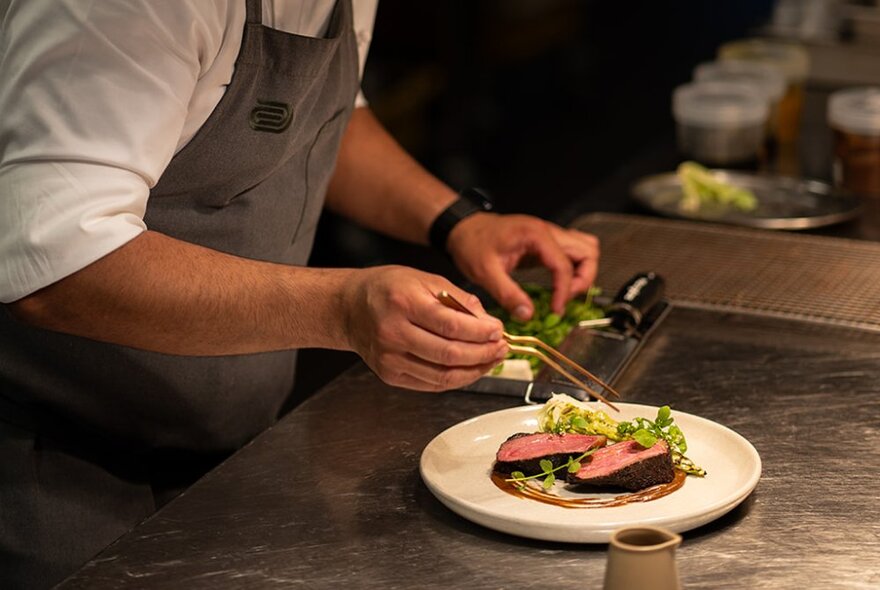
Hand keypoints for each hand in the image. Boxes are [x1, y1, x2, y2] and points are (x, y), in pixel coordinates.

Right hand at [342, 265, 507, 390]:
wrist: (350, 308)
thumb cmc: (388, 289)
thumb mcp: (425, 279)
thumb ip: (459, 300)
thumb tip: (489, 323)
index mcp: (403, 303)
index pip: (451, 325)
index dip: (480, 332)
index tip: (498, 331)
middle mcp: (393, 333)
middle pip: (449, 354)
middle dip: (483, 354)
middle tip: (501, 348)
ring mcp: (390, 358)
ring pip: (443, 376)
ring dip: (475, 370)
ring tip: (491, 360)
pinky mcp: (390, 375)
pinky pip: (432, 384)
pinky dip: (457, 379)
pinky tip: (471, 368)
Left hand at [446, 213, 599, 319]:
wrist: (464, 229)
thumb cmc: (472, 244)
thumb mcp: (485, 272)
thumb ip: (508, 294)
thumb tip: (528, 315)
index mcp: (535, 235)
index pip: (565, 264)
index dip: (565, 290)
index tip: (556, 309)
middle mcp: (548, 231)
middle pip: (588, 252)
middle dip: (582, 279)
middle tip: (563, 300)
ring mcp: (550, 235)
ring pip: (586, 249)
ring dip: (583, 272)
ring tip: (564, 292)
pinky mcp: (547, 243)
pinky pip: (574, 251)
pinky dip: (574, 268)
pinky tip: (558, 283)